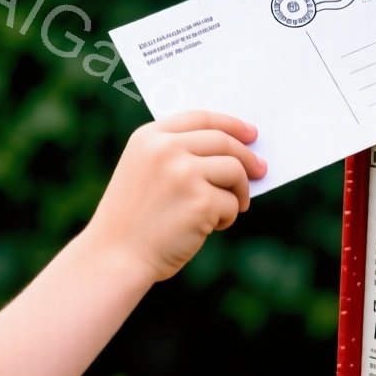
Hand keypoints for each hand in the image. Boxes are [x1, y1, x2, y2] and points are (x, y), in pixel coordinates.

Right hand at [83, 111, 265, 283]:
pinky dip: (227, 217)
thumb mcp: (143, 171)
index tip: (251, 134)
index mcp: (149, 137)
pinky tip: (208, 228)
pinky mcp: (201, 202)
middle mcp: (166, 149)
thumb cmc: (134, 218)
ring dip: (239, 191)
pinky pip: (232, 203)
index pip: (200, 119)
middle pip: (224, 141)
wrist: (115, 256)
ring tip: (226, 210)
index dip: (230, 124)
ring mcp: (184, 174)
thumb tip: (235, 152)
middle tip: (260, 170)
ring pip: (234, 170)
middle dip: (247, 157)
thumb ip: (177, 153)